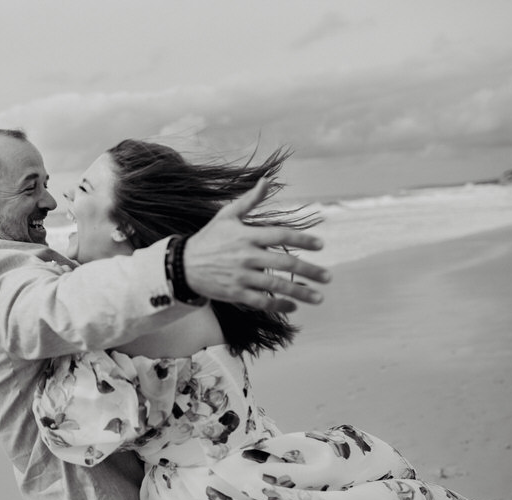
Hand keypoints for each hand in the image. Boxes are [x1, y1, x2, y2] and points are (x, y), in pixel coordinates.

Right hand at [183, 179, 330, 311]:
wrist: (182, 265)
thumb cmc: (209, 238)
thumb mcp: (226, 215)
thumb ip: (250, 200)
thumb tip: (267, 180)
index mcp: (247, 235)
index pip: (280, 236)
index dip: (302, 240)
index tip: (321, 246)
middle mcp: (246, 256)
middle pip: (284, 263)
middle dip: (310, 271)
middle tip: (329, 277)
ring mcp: (241, 276)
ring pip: (276, 286)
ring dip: (300, 293)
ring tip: (319, 298)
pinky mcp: (235, 293)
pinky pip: (261, 301)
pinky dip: (279, 305)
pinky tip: (293, 306)